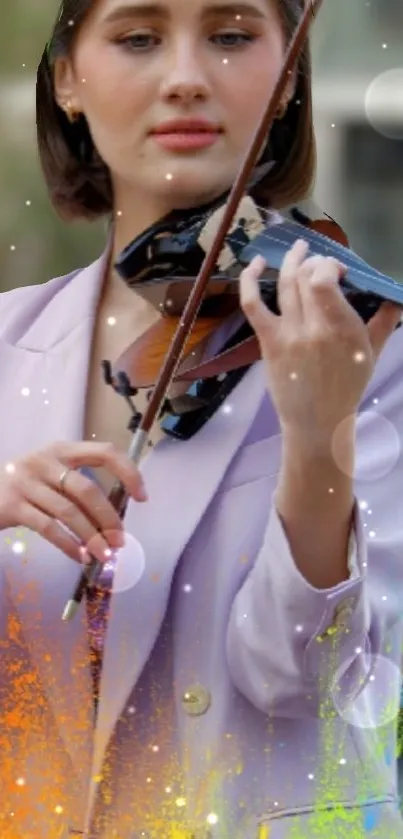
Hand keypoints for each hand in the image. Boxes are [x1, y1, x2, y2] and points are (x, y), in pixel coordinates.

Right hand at [0, 441, 147, 563]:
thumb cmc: (23, 485)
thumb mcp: (49, 474)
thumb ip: (77, 486)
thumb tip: (113, 520)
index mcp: (62, 450)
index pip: (104, 452)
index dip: (128, 472)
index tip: (142, 497)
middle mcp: (45, 461)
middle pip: (87, 489)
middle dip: (108, 518)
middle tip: (121, 541)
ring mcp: (26, 482)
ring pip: (69, 512)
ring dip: (91, 537)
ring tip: (105, 555)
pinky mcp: (13, 506)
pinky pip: (48, 528)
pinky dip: (68, 545)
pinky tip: (80, 557)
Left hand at [240, 240, 401, 442]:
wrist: (317, 421)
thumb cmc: (347, 386)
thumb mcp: (372, 353)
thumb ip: (385, 321)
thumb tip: (397, 297)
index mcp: (341, 329)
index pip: (324, 279)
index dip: (329, 264)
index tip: (338, 271)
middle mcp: (312, 328)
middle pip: (304, 276)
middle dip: (314, 261)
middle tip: (322, 263)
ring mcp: (287, 334)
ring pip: (283, 284)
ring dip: (290, 259)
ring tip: (299, 247)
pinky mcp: (268, 342)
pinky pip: (252, 304)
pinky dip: (250, 279)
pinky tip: (257, 263)